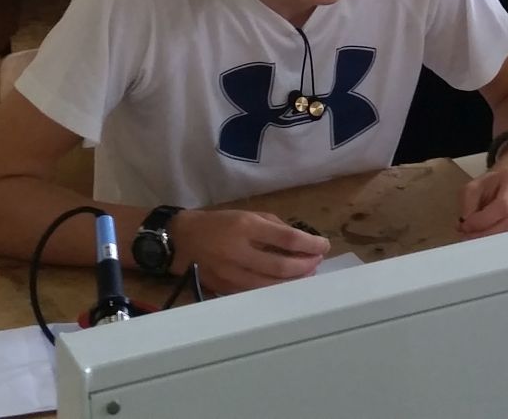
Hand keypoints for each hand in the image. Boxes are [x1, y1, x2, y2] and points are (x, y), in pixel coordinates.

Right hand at [170, 208, 326, 293]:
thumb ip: (275, 226)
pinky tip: (286, 283)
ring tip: (306, 274)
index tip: (324, 245)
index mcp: (246, 226)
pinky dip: (275, 288)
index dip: (310, 244)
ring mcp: (231, 273)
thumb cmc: (219, 223)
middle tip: (317, 262)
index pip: (287, 238)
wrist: (183, 239)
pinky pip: (257, 292)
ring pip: (271, 284)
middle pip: (282, 265)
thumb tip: (302, 242)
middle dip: (305, 265)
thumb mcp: (247, 215)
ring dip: (294, 280)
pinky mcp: (226, 288)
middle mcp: (238, 251)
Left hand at [457, 161, 507, 238]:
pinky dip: (506, 247)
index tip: (467, 227)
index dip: (483, 220)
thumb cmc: (492, 186)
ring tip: (480, 243)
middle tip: (471, 240)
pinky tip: (493, 245)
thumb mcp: (474, 187)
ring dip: (497, 243)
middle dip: (490, 234)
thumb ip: (468, 205)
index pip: (503, 205)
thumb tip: (467, 227)